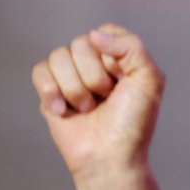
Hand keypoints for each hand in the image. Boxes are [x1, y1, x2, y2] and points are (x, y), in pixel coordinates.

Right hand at [31, 24, 164, 176]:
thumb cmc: (133, 123)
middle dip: (94, 76)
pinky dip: (51, 92)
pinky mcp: (51, 91)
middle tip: (106, 99)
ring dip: (75, 88)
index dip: (112, 56)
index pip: (106, 32)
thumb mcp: (150, 80)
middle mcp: (96, 63)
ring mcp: (72, 76)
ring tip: (88, 108)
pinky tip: (64, 111)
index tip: (123, 80)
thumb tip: (95, 34)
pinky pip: (40, 71)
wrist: (109, 158)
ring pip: (58, 56)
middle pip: (80, 43)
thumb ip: (133, 47)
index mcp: (121, 57)